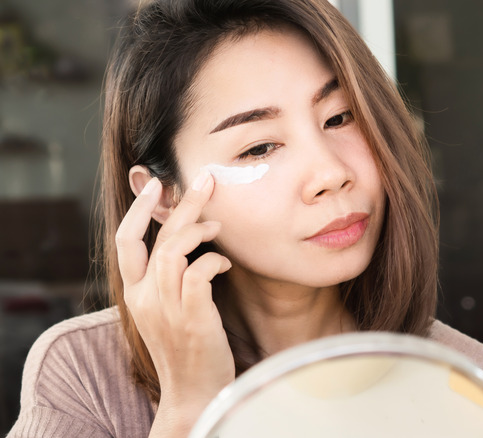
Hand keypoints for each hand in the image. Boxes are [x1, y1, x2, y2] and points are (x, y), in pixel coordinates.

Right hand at [115, 170, 234, 434]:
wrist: (193, 393)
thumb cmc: (187, 349)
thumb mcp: (168, 311)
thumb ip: (170, 279)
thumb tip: (189, 242)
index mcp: (134, 294)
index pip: (124, 242)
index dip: (137, 210)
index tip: (157, 185)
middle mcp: (144, 298)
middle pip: (155, 237)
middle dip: (181, 203)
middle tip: (206, 180)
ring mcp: (166, 307)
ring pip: (174, 249)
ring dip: (199, 230)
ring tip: (218, 227)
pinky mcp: (192, 316)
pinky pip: (199, 271)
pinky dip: (215, 260)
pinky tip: (227, 263)